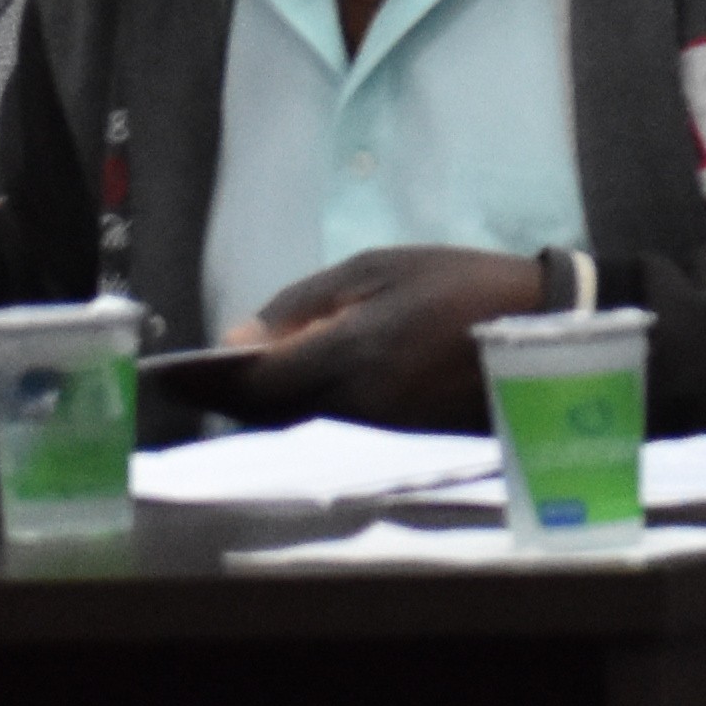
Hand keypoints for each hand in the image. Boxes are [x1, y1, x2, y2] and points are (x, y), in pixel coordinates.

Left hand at [215, 247, 556, 429]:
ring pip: (292, 422)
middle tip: (184, 378)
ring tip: (229, 381)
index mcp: (347, 355)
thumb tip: (241, 340)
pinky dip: (295, 409)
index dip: (200, 380)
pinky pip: (325, 425)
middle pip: (263, 411)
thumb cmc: (462, 284)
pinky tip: (287, 390)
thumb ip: (306, 302)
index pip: (249, 382)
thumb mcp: (382, 267)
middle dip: (221, 394)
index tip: (159, 373)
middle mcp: (351, 404)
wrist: (545, 330)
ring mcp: (373, 428)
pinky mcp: (394, 438)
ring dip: (256, 404)